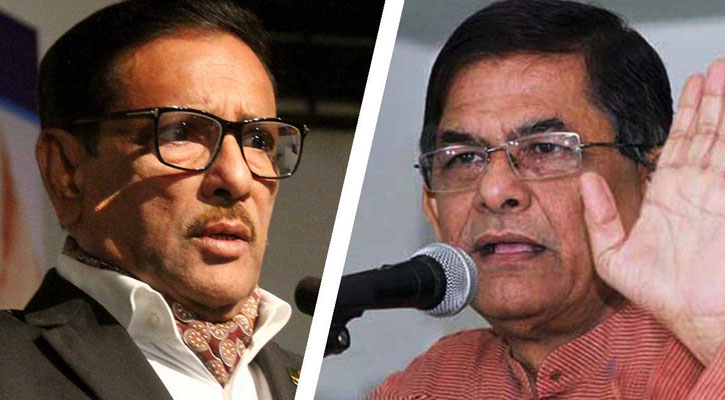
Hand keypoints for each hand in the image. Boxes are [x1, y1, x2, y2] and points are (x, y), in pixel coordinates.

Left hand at [581, 59, 724, 365]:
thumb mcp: (613, 255)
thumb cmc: (658, 292)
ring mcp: (717, 191)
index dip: (682, 115)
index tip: (690, 85)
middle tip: (712, 68)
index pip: (675, 145)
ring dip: (723, 106)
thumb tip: (583, 181)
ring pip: (721, 138)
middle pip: (702, 133)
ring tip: (723, 73)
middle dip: (708, 100)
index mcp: (667, 195)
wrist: (696, 315)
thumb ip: (597, 217)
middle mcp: (694, 188)